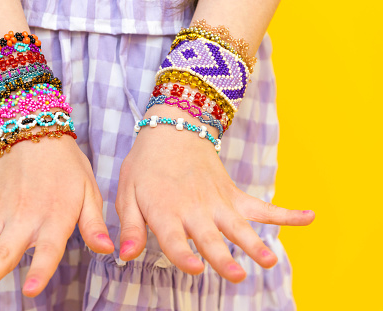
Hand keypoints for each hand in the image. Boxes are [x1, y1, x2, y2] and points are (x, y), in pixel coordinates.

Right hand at [0, 136, 113, 301]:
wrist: (35, 128)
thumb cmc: (67, 165)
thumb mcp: (89, 191)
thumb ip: (94, 224)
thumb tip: (109, 250)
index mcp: (55, 217)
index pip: (49, 249)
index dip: (40, 270)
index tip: (29, 290)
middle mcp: (25, 217)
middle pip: (5, 250)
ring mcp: (1, 210)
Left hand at [115, 107, 314, 282]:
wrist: (172, 130)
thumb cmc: (145, 167)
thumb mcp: (127, 194)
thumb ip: (130, 226)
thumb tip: (125, 255)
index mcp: (165, 210)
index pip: (173, 237)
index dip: (182, 254)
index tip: (195, 268)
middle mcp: (194, 208)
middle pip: (210, 236)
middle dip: (224, 256)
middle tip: (238, 275)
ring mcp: (217, 202)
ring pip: (238, 225)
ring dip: (254, 242)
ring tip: (269, 260)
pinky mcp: (233, 195)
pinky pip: (262, 206)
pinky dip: (286, 213)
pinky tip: (309, 218)